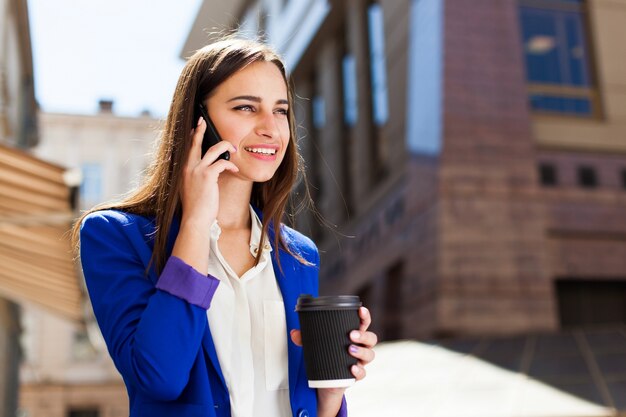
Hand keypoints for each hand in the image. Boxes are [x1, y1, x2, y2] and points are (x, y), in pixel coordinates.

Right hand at [180, 117, 237, 231]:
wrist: (194, 219)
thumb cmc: (196, 207)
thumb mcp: (192, 189)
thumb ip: (196, 177)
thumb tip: (208, 171)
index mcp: (183, 170)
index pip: (186, 149)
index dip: (190, 137)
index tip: (193, 128)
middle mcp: (188, 167)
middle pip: (194, 142)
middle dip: (199, 129)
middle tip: (202, 120)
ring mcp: (197, 170)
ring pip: (213, 149)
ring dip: (226, 146)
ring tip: (233, 148)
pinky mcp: (207, 176)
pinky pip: (222, 163)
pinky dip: (230, 164)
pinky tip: (235, 168)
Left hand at [290, 306, 377, 416]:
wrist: (326, 382)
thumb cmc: (326, 357)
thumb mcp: (315, 345)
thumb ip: (305, 338)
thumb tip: (294, 333)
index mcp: (354, 335)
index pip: (364, 323)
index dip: (365, 316)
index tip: (361, 310)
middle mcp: (360, 347)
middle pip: (371, 338)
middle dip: (363, 335)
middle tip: (351, 334)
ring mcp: (360, 361)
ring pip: (370, 354)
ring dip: (362, 351)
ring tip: (350, 349)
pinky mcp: (356, 375)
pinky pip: (363, 373)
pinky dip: (358, 371)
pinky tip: (352, 368)